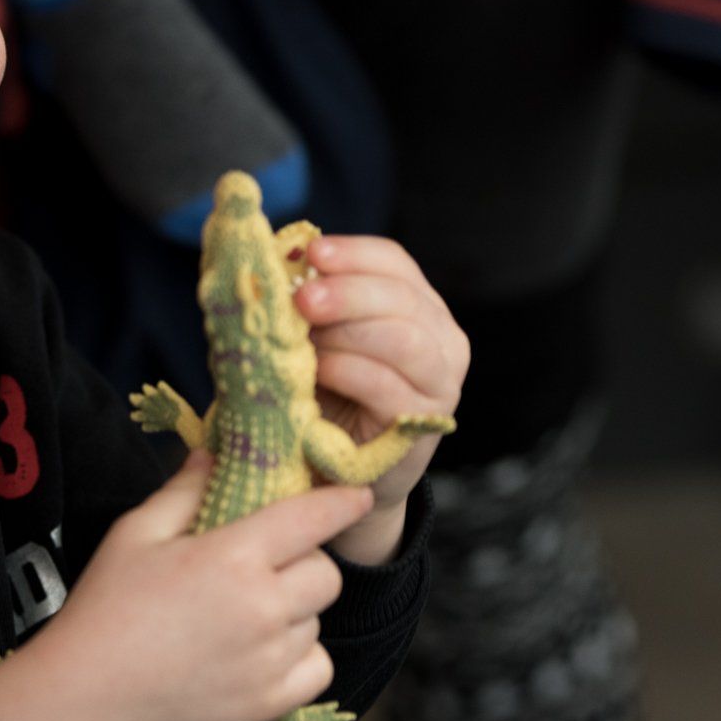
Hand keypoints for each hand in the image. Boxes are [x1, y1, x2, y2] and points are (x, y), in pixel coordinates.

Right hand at [0, 450, 373, 720]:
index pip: (312, 519)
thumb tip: (214, 454)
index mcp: (232, 556)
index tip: (356, 495)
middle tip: (268, 563)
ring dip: (296, 609)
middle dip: (306, 560)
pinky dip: (301, 657)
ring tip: (249, 611)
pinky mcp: (271, 702)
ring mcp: (271, 660)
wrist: (92, 694)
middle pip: (327, 573)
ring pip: (318, 620)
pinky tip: (262, 650)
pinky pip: (319, 669)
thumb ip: (183, 490)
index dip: (342, 502)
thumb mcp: (136, 532)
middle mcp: (263, 608)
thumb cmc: (108, 604)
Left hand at [294, 235, 468, 517]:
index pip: (393, 262)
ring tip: (304, 340)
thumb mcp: (310, 337)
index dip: (352, 253)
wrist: (334, 468)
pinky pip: (388, 387)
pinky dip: (348, 372)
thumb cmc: (319, 392)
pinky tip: (318, 372)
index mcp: (414, 303)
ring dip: (346, 333)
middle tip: (300, 297)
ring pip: (404, 338)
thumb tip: (279, 254)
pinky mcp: (424, 422)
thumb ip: (302, 300)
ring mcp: (440, 381)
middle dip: (346, 292)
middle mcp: (441, 337)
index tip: (310, 252)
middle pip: (401, 297)